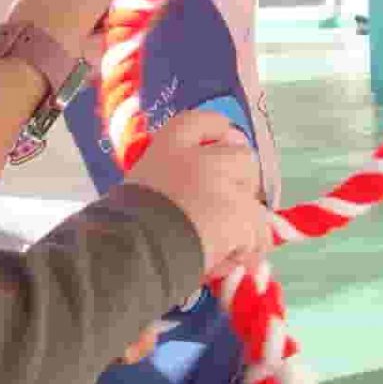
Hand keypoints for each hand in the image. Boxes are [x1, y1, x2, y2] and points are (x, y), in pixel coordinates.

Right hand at [127, 109, 268, 280]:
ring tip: (227, 247)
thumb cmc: (124, 226)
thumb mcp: (139, 189)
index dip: (220, 134)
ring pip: (256, 201)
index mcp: (169, 146)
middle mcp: (200, 158)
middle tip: (229, 207)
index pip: (206, 121)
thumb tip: (187, 200)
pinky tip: (227, 262)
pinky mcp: (240, 214)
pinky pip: (257, 235)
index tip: (222, 147)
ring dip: (247, 224)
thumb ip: (166, 182)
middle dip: (242, 182)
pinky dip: (247, 251)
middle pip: (243, 156)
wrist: (130, 253)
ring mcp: (224, 185)